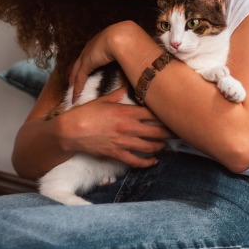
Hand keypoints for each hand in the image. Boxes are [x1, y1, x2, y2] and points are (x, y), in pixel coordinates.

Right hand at [56, 86, 173, 167]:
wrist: (70, 131)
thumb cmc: (85, 113)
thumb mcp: (102, 100)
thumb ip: (118, 94)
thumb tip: (127, 85)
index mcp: (126, 112)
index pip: (153, 112)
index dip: (165, 114)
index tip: (173, 114)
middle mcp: (128, 127)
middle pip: (157, 130)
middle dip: (170, 132)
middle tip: (179, 132)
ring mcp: (123, 141)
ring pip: (150, 146)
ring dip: (161, 146)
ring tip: (167, 145)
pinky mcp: (116, 153)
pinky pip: (136, 160)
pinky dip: (147, 162)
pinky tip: (154, 161)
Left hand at [69, 21, 136, 101]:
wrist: (123, 37)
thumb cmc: (129, 40)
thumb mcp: (127, 45)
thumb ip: (128, 53)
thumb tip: (136, 60)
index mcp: (99, 40)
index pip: (89, 53)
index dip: (86, 62)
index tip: (84, 69)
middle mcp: (90, 47)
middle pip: (79, 62)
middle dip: (75, 72)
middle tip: (72, 82)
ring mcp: (87, 55)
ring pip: (76, 71)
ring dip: (74, 82)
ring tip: (72, 91)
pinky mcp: (86, 64)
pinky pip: (80, 78)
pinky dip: (77, 88)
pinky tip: (75, 96)